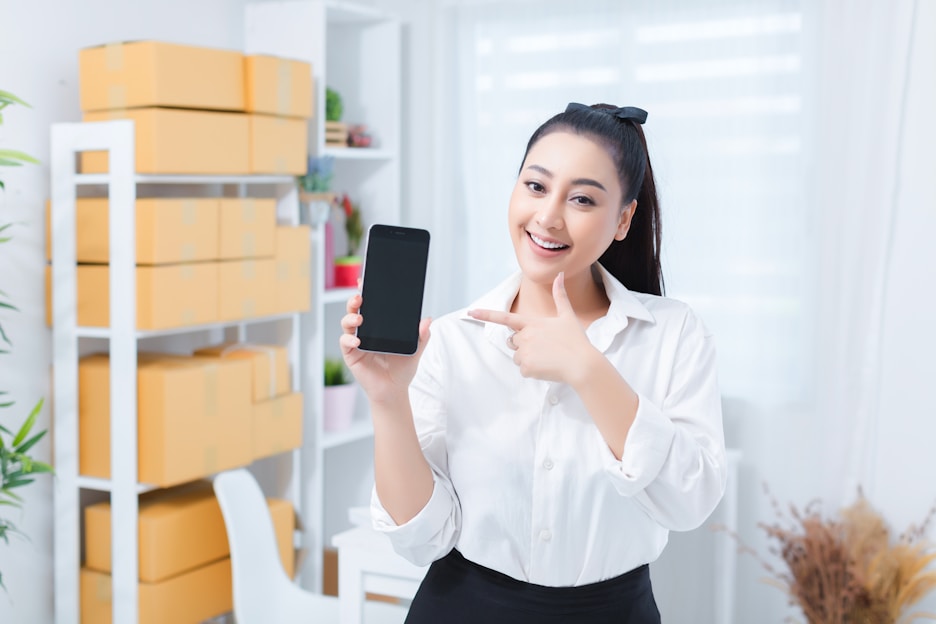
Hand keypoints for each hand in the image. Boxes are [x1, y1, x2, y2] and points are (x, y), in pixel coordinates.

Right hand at [339, 292, 430, 406]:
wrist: (394, 389)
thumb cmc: (402, 368)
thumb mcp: (416, 349)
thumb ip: (422, 335)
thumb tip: (428, 319)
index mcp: (379, 325)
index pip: (371, 305)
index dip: (366, 292)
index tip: (364, 281)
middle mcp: (366, 330)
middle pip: (355, 309)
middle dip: (354, 300)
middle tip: (359, 296)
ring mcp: (356, 341)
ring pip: (347, 322)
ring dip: (350, 317)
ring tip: (359, 318)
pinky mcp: (351, 353)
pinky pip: (345, 342)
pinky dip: (349, 339)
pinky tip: (358, 341)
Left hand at [468, 272, 594, 383]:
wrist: (582, 364)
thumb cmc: (576, 340)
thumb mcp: (567, 316)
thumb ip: (560, 295)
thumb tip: (561, 274)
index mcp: (532, 323)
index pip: (505, 318)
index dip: (486, 315)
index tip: (471, 312)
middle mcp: (525, 336)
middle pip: (512, 341)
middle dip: (522, 344)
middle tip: (543, 346)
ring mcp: (525, 352)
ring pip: (517, 356)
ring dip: (528, 358)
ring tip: (548, 357)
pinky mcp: (527, 368)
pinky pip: (523, 369)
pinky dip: (533, 370)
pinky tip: (547, 367)